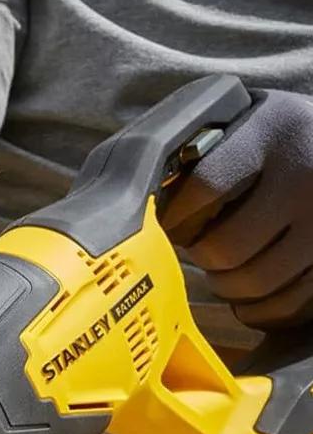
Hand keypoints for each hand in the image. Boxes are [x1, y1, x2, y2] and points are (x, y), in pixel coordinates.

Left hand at [161, 89, 312, 328]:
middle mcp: (305, 174)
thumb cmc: (271, 138)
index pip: (205, 186)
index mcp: (270, 131)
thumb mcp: (243, 123)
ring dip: (226, 286)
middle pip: (226, 246)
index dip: (176, 217)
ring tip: (223, 268)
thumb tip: (137, 205)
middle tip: (200, 249)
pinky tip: (248, 294)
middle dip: (201, 256)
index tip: (166, 225)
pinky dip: (257, 310)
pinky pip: (287, 305)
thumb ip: (198, 154)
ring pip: (255, 282)